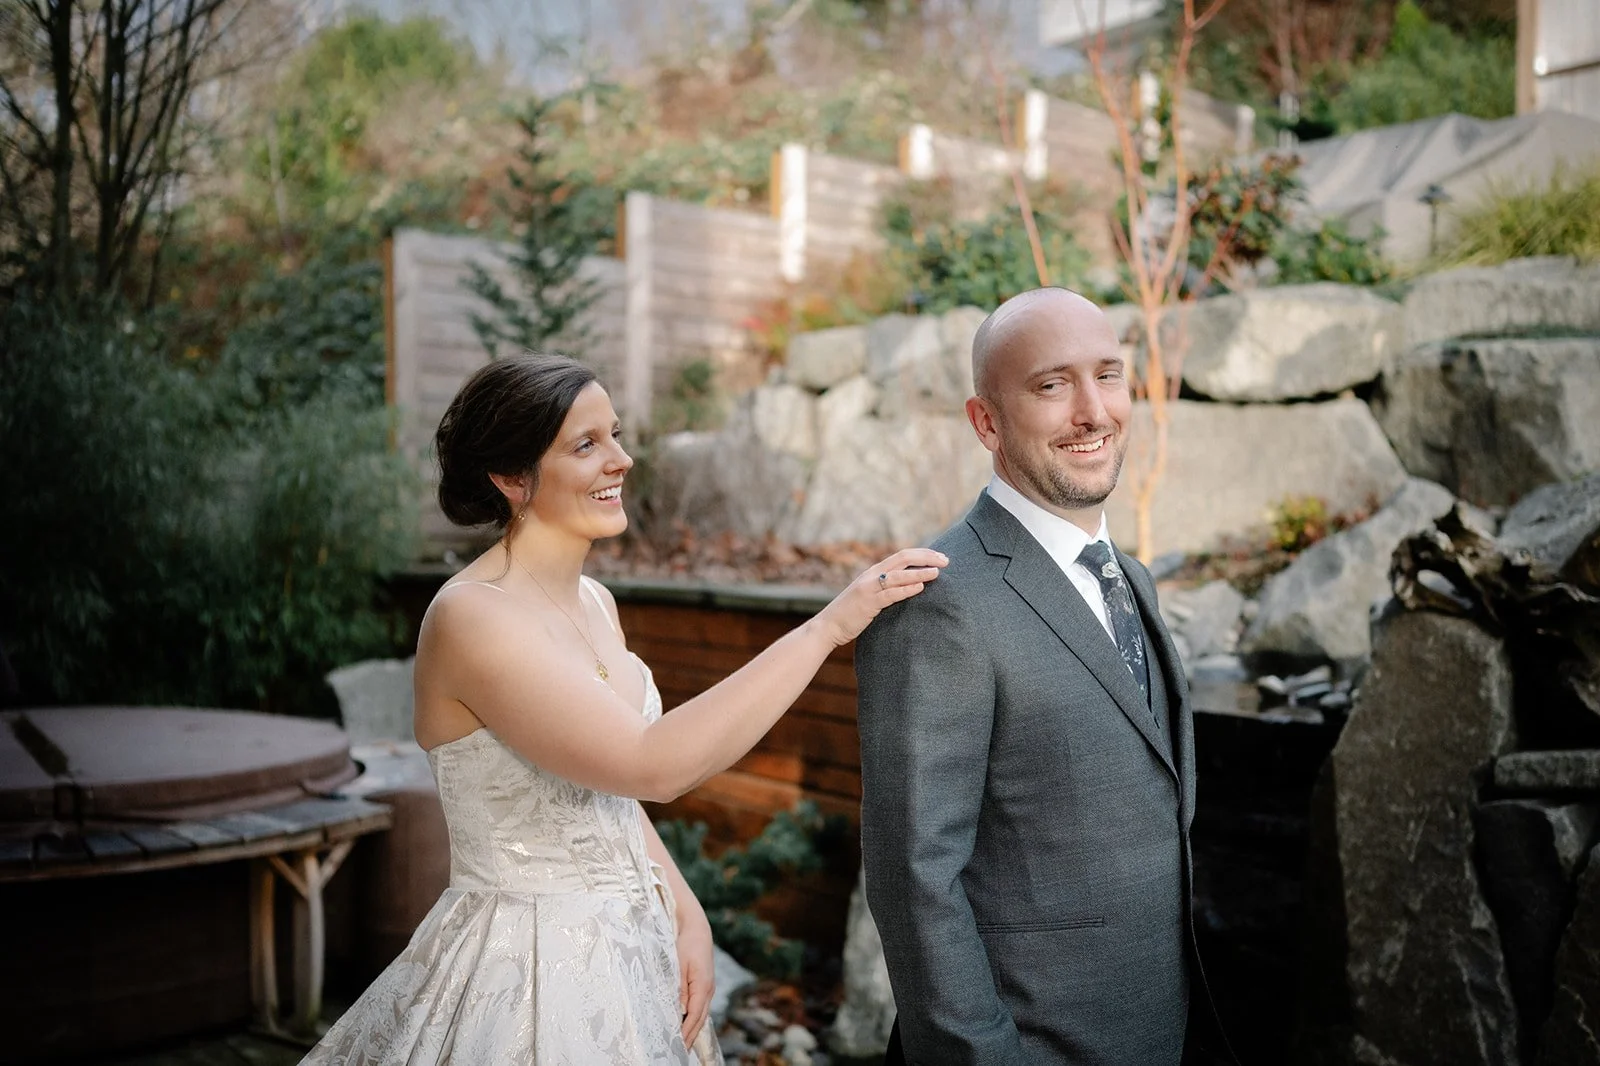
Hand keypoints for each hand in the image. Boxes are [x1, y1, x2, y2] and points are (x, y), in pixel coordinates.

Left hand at [676, 909, 715, 1046]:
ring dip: (693, 1029)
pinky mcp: (705, 985)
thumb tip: (681, 1010)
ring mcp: (708, 988)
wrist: (697, 929)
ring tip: (684, 1044)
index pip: (694, 1014)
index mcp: (703, 986)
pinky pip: (700, 1007)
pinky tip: (689, 1025)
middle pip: (700, 1018)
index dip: (686, 1031)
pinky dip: (695, 1019)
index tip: (678, 1044)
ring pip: (702, 1014)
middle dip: (691, 1036)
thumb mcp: (679, 965)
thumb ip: (679, 988)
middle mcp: (708, 989)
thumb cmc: (686, 945)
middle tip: (680, 1052)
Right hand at [815, 547, 947, 646]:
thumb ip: (886, 589)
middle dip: (926, 557)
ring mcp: (868, 588)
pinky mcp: (868, 602)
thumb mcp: (870, 596)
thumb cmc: (851, 613)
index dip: (922, 554)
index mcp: (874, 572)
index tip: (940, 557)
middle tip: (946, 561)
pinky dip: (906, 589)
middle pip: (903, 558)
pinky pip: (890, 593)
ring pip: (898, 575)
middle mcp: (871, 575)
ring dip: (919, 572)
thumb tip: (910, 588)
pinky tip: (920, 587)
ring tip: (937, 572)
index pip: (902, 555)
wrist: (828, 626)